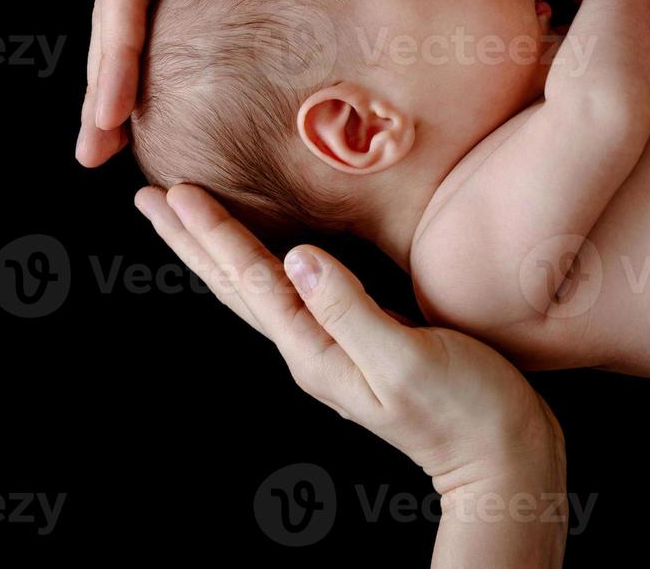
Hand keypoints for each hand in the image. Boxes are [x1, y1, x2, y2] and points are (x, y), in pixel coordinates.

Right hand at [77, 0, 365, 166]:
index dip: (115, 56)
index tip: (108, 116)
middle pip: (122, 11)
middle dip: (106, 84)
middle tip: (93, 154)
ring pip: (146, 13)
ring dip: (131, 73)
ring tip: (118, 135)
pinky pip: (186, 4)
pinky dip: (173, 48)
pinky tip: (176, 87)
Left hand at [133, 184, 562, 488]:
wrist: (500, 454)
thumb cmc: (466, 408)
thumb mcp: (405, 358)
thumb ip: (349, 308)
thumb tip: (299, 257)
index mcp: (317, 351)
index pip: (253, 282)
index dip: (216, 235)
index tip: (176, 193)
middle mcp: (314, 350)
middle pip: (238, 288)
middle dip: (193, 242)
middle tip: (149, 199)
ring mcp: (335, 349)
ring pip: (259, 291)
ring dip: (219, 253)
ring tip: (186, 222)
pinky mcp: (361, 342)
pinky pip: (294, 295)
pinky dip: (264, 267)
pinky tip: (269, 256)